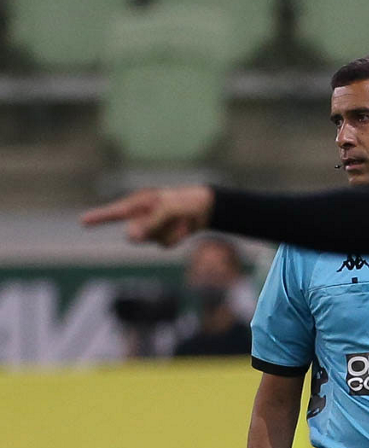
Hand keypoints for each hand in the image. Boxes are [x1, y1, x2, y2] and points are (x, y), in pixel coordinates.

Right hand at [80, 186, 213, 246]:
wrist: (207, 208)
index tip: (82, 221)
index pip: (114, 212)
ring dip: (168, 233)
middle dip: (152, 229)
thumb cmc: (184, 202)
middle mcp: (142, 216)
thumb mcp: (166, 209)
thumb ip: (147, 223)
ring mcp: (152, 228)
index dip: (98, 217)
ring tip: (179, 220)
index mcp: (139, 203)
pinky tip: (183, 228)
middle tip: (170, 218)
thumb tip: (130, 238)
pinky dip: (176, 238)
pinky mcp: (163, 237)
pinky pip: (164, 245)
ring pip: (151, 241)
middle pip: (135, 234)